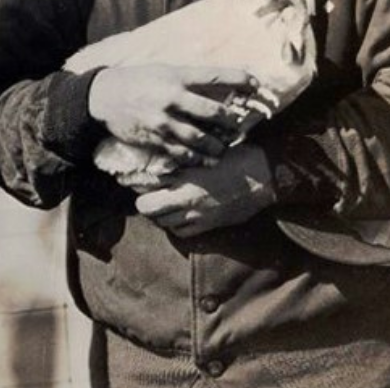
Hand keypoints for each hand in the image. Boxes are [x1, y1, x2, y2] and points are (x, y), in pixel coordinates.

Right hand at [88, 65, 258, 166]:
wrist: (102, 96)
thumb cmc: (136, 80)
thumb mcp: (162, 71)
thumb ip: (188, 80)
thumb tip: (217, 89)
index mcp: (177, 76)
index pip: (216, 76)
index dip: (240, 79)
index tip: (257, 85)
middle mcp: (173, 98)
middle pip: (215, 113)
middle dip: (232, 123)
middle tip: (238, 127)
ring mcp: (164, 121)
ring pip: (202, 139)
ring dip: (218, 146)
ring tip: (222, 149)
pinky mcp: (155, 139)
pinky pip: (182, 154)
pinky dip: (197, 159)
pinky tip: (204, 160)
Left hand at [135, 143, 276, 236]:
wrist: (262, 176)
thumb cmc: (232, 159)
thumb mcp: (201, 156)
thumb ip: (178, 164)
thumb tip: (156, 168)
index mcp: (184, 177)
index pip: (146, 184)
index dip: (133, 183)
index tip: (127, 180)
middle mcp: (187, 198)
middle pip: (149, 209)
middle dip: (144, 203)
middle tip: (145, 195)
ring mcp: (198, 215)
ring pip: (164, 223)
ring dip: (159, 215)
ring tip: (161, 204)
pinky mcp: (209, 225)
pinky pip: (182, 233)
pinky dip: (175, 226)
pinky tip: (177, 216)